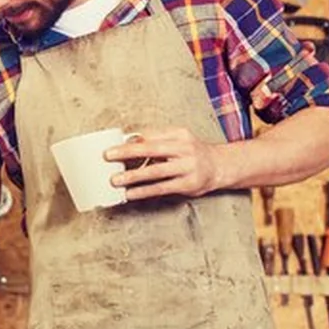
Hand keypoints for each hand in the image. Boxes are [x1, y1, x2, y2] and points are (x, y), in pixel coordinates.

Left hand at [104, 127, 222, 200]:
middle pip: (152, 149)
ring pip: (155, 172)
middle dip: (128, 153)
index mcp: (180, 134)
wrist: (220, 166)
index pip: (151, 135)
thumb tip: (128, 140)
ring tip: (115, 180)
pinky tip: (130, 193)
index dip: (130, 141)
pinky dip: (144, 191)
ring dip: (133, 176)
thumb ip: (155, 138)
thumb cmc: (191, 152)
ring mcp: (187, 167)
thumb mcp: (178, 139)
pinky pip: (161, 188)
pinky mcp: (188, 184)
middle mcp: (185, 149)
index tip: (111, 147)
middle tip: (108, 156)